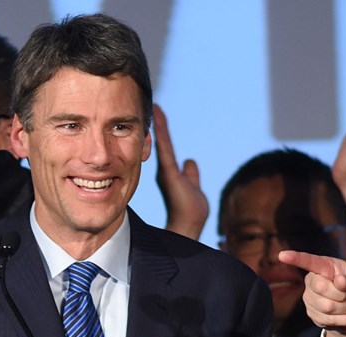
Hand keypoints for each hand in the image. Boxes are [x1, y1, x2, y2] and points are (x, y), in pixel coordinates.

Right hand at [154, 103, 208, 239]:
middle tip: (152, 104)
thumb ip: (191, 174)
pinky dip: (161, 130)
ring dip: (158, 123)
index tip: (158, 114)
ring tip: (155, 105)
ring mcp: (166, 170)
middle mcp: (166, 169)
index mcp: (171, 172)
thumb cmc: (192, 210)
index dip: (162, 131)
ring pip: (162, 141)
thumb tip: (190, 161)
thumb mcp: (194, 187)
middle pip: (161, 142)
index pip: (166, 147)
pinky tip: (158, 115)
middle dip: (157, 124)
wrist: (189, 223)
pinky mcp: (168, 171)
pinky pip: (164, 145)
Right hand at [279, 250, 345, 336]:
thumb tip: (339, 280)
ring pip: (326, 306)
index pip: (309, 261)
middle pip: (321, 287)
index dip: (296, 258)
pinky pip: (328, 319)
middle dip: (341, 295)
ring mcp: (309, 297)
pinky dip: (344, 320)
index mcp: (325, 266)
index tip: (282, 255)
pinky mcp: (311, 313)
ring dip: (344, 309)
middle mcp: (313, 280)